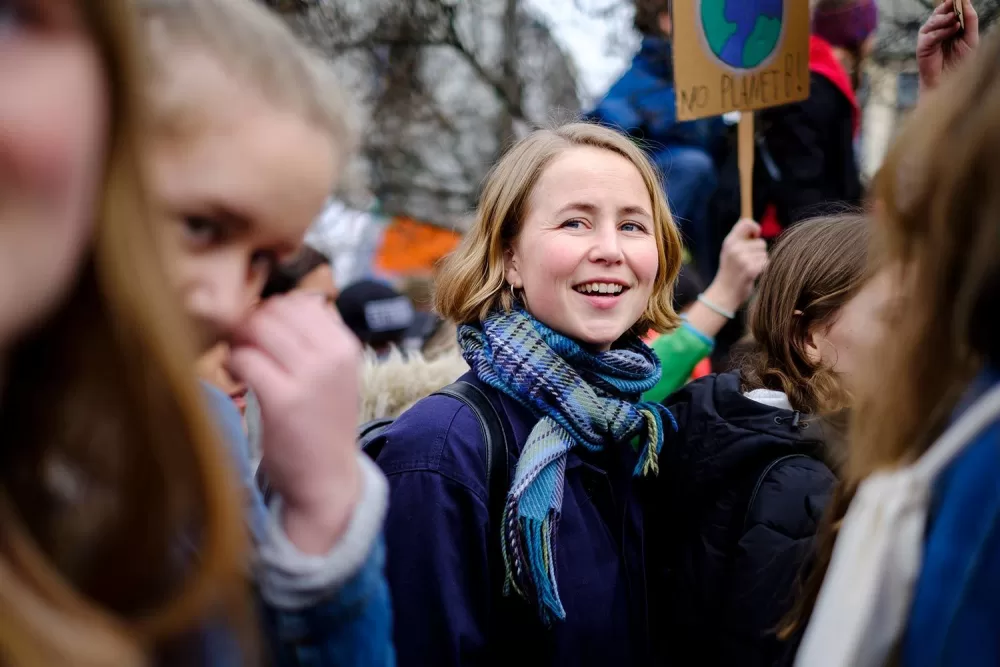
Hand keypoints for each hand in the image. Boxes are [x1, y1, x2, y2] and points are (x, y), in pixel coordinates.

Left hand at [229, 292, 362, 554]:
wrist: (327, 479)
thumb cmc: (322, 425)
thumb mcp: (333, 375)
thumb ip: (312, 340)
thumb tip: (268, 307)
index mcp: (346, 345)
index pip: (299, 302)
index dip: (271, 313)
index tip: (261, 334)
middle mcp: (333, 356)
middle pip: (275, 311)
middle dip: (250, 324)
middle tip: (243, 347)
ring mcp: (310, 376)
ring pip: (257, 329)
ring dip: (239, 341)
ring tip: (241, 363)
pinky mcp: (283, 399)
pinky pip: (245, 359)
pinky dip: (232, 363)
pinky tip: (236, 378)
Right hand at [704, 218, 767, 312]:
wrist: (724, 293)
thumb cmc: (729, 272)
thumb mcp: (729, 252)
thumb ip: (740, 240)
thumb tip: (757, 230)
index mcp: (729, 242)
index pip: (746, 223)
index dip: (755, 228)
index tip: (755, 236)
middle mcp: (735, 248)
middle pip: (761, 242)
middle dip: (758, 252)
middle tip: (746, 263)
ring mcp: (742, 259)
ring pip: (764, 254)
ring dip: (760, 262)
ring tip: (748, 269)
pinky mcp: (750, 269)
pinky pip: (766, 263)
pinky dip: (762, 270)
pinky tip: (752, 275)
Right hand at [917, 0, 978, 93]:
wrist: (950, 81)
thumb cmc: (960, 62)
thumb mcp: (970, 39)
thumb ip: (970, 21)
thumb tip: (967, 3)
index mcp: (948, 26)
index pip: (950, 9)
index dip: (954, 3)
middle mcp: (936, 29)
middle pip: (940, 12)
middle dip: (948, 7)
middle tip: (956, 2)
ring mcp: (928, 37)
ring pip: (934, 21)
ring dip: (945, 18)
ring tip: (956, 18)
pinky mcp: (922, 46)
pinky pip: (931, 35)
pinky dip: (942, 31)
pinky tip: (953, 29)